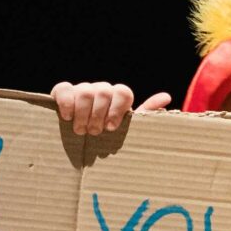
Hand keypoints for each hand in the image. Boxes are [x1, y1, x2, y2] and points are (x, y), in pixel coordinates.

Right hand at [52, 80, 170, 139]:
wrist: (80, 142)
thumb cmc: (106, 137)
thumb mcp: (126, 129)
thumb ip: (144, 113)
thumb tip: (166, 97)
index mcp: (117, 97)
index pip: (123, 92)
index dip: (117, 109)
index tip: (111, 128)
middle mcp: (101, 90)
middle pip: (103, 92)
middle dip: (98, 115)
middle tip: (94, 133)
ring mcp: (82, 90)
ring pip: (85, 92)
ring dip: (83, 114)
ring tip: (81, 131)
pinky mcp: (63, 92)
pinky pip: (64, 88)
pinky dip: (66, 103)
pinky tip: (67, 117)